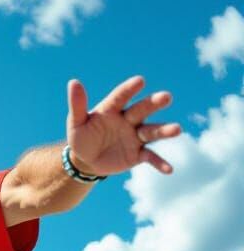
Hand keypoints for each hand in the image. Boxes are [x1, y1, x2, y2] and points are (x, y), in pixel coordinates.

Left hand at [66, 75, 180, 176]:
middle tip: (166, 97)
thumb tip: (73, 82)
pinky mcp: (138, 154)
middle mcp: (128, 119)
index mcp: (112, 109)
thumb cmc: (82, 137)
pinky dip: (159, 162)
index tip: (140, 81)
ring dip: (164, 131)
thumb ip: (77, 105)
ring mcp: (135, 136)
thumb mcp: (76, 123)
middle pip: (142, 110)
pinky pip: (150, 157)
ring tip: (177, 129)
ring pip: (152, 132)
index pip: (121, 96)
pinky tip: (169, 169)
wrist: (86, 160)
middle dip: (154, 104)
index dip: (129, 89)